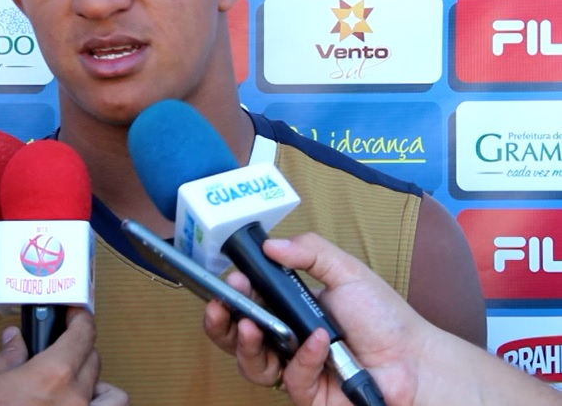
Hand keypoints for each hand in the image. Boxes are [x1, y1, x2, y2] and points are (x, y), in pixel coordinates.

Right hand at [0, 308, 126, 405]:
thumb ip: (6, 358)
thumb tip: (15, 339)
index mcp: (52, 376)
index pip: (83, 335)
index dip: (81, 319)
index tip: (76, 314)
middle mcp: (74, 399)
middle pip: (94, 360)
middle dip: (79, 350)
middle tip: (60, 351)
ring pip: (112, 394)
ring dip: (98, 385)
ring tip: (76, 386)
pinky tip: (80, 405)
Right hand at [204, 233, 426, 405]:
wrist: (415, 359)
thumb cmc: (384, 316)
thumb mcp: (346, 271)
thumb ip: (310, 251)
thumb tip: (270, 244)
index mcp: (289, 307)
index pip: (249, 301)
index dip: (234, 293)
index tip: (231, 280)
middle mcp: (286, 338)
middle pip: (237, 336)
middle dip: (220, 323)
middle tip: (221, 307)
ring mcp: (295, 368)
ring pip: (251, 364)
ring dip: (246, 344)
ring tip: (252, 326)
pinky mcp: (308, 394)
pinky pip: (291, 379)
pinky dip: (303, 358)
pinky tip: (318, 341)